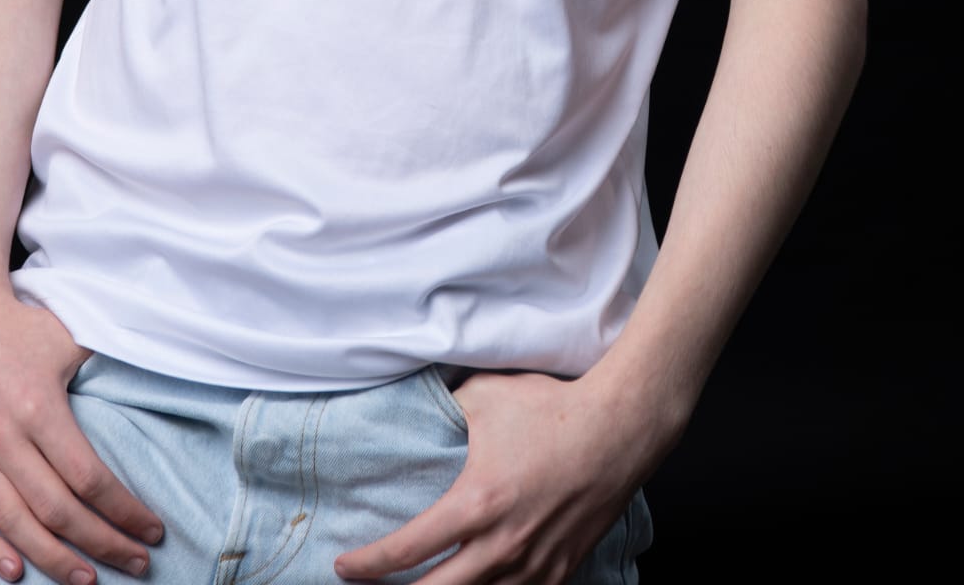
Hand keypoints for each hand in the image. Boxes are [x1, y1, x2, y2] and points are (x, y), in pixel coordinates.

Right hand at [0, 278, 163, 584]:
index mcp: (38, 407)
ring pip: (14, 523)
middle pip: (58, 510)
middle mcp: (2, 437)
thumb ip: (110, 364)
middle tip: (137, 564)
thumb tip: (160, 379)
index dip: (123, 510)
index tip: (152, 529)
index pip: (89, 478)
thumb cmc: (22, 324)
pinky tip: (15, 572)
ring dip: (53, 560)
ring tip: (87, 580)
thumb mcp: (72, 336)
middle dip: (102, 544)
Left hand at [334, 369, 654, 583]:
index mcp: (476, 504)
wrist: (618, 429)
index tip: (345, 567)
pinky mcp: (560, 571)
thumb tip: (418, 412)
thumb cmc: (552, 409)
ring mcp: (533, 565)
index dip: (368, 564)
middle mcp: (501, 546)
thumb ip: (445, 410)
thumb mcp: (485, 396)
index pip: (407, 549)